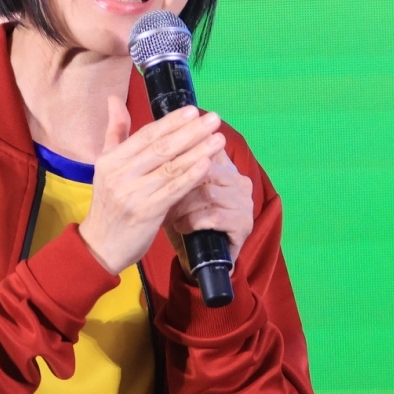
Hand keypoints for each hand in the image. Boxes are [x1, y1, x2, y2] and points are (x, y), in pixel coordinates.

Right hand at [81, 97, 224, 274]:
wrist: (100, 244)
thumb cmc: (109, 204)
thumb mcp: (106, 166)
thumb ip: (115, 133)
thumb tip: (114, 100)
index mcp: (111, 159)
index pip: (146, 135)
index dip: (171, 122)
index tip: (193, 110)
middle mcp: (120, 174)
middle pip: (161, 148)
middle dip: (190, 132)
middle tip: (214, 119)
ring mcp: (133, 193)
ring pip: (170, 167)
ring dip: (198, 151)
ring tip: (219, 139)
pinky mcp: (146, 212)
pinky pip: (173, 190)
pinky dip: (191, 176)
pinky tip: (208, 165)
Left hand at [163, 134, 254, 262]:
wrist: (198, 258)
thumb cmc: (184, 220)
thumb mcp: (175, 188)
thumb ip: (170, 163)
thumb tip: (149, 135)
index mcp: (227, 167)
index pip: (208, 147)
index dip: (183, 149)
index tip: (157, 157)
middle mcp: (240, 182)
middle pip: (208, 168)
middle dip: (179, 180)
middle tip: (156, 189)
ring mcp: (245, 204)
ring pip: (209, 193)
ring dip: (183, 204)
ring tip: (167, 212)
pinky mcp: (243, 225)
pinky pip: (214, 216)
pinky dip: (193, 221)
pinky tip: (180, 226)